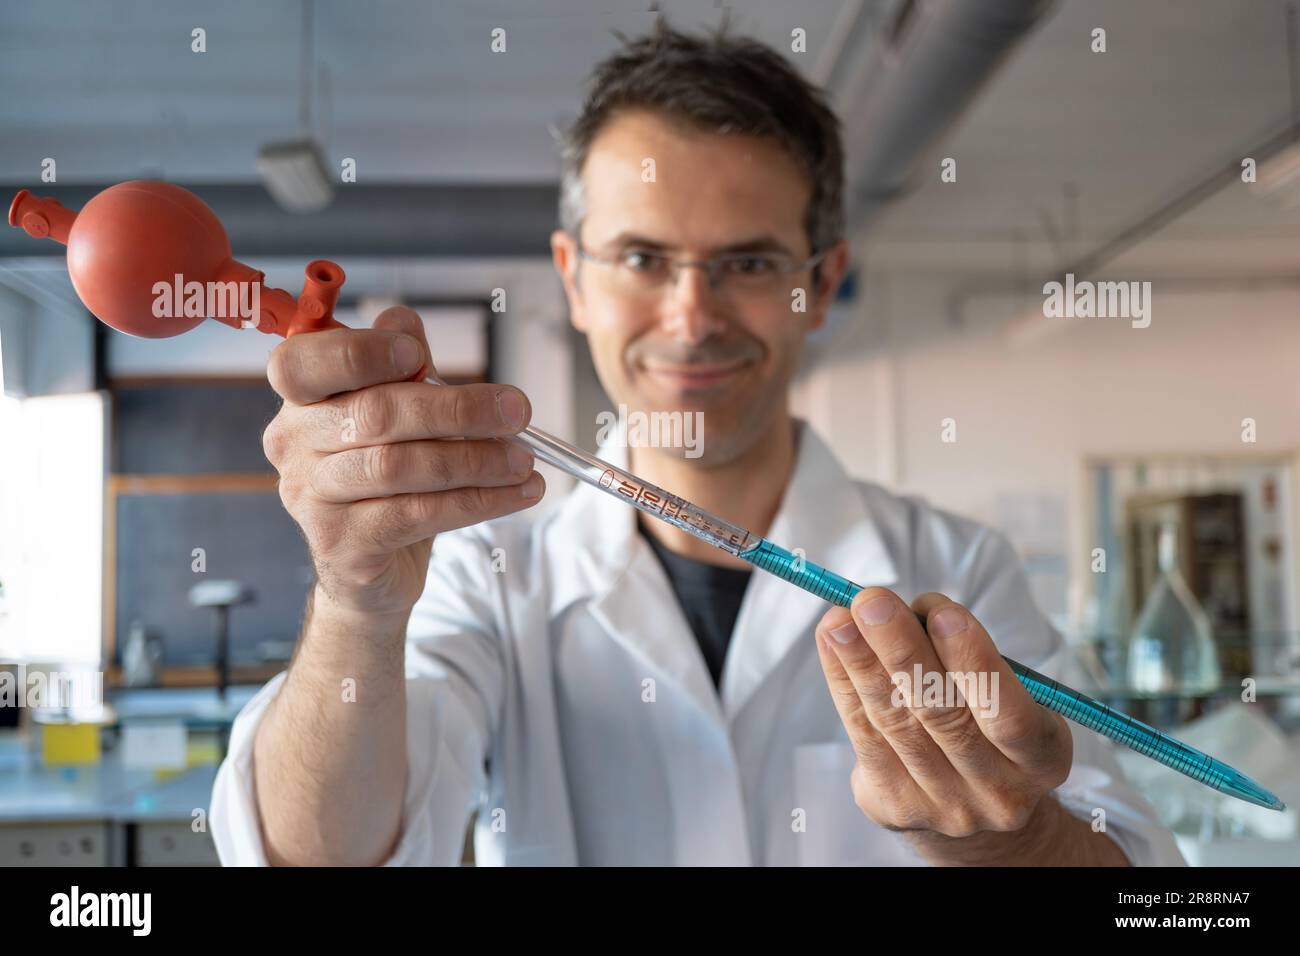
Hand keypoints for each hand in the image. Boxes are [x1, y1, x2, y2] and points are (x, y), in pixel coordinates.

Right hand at [262, 305, 544, 618]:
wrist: (372, 566)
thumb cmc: (386, 479)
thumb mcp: (396, 414)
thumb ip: (400, 365)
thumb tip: (403, 321)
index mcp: (301, 399)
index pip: (301, 363)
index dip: (358, 354)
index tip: (419, 356)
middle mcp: (293, 445)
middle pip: (374, 414)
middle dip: (457, 410)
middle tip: (517, 411)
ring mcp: (311, 498)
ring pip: (398, 467)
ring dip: (475, 461)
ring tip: (523, 461)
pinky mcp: (342, 545)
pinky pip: (415, 515)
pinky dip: (476, 502)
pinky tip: (515, 495)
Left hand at [813, 589, 1072, 854]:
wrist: (973, 806)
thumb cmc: (989, 724)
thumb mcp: (1009, 693)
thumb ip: (967, 654)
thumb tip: (905, 608)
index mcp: (1042, 759)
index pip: (1010, 716)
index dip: (974, 663)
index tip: (941, 613)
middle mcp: (998, 793)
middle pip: (942, 715)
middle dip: (902, 650)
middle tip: (873, 602)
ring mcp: (943, 807)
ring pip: (894, 723)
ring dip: (861, 662)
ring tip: (839, 618)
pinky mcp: (894, 806)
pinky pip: (862, 734)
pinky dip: (843, 680)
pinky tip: (832, 642)